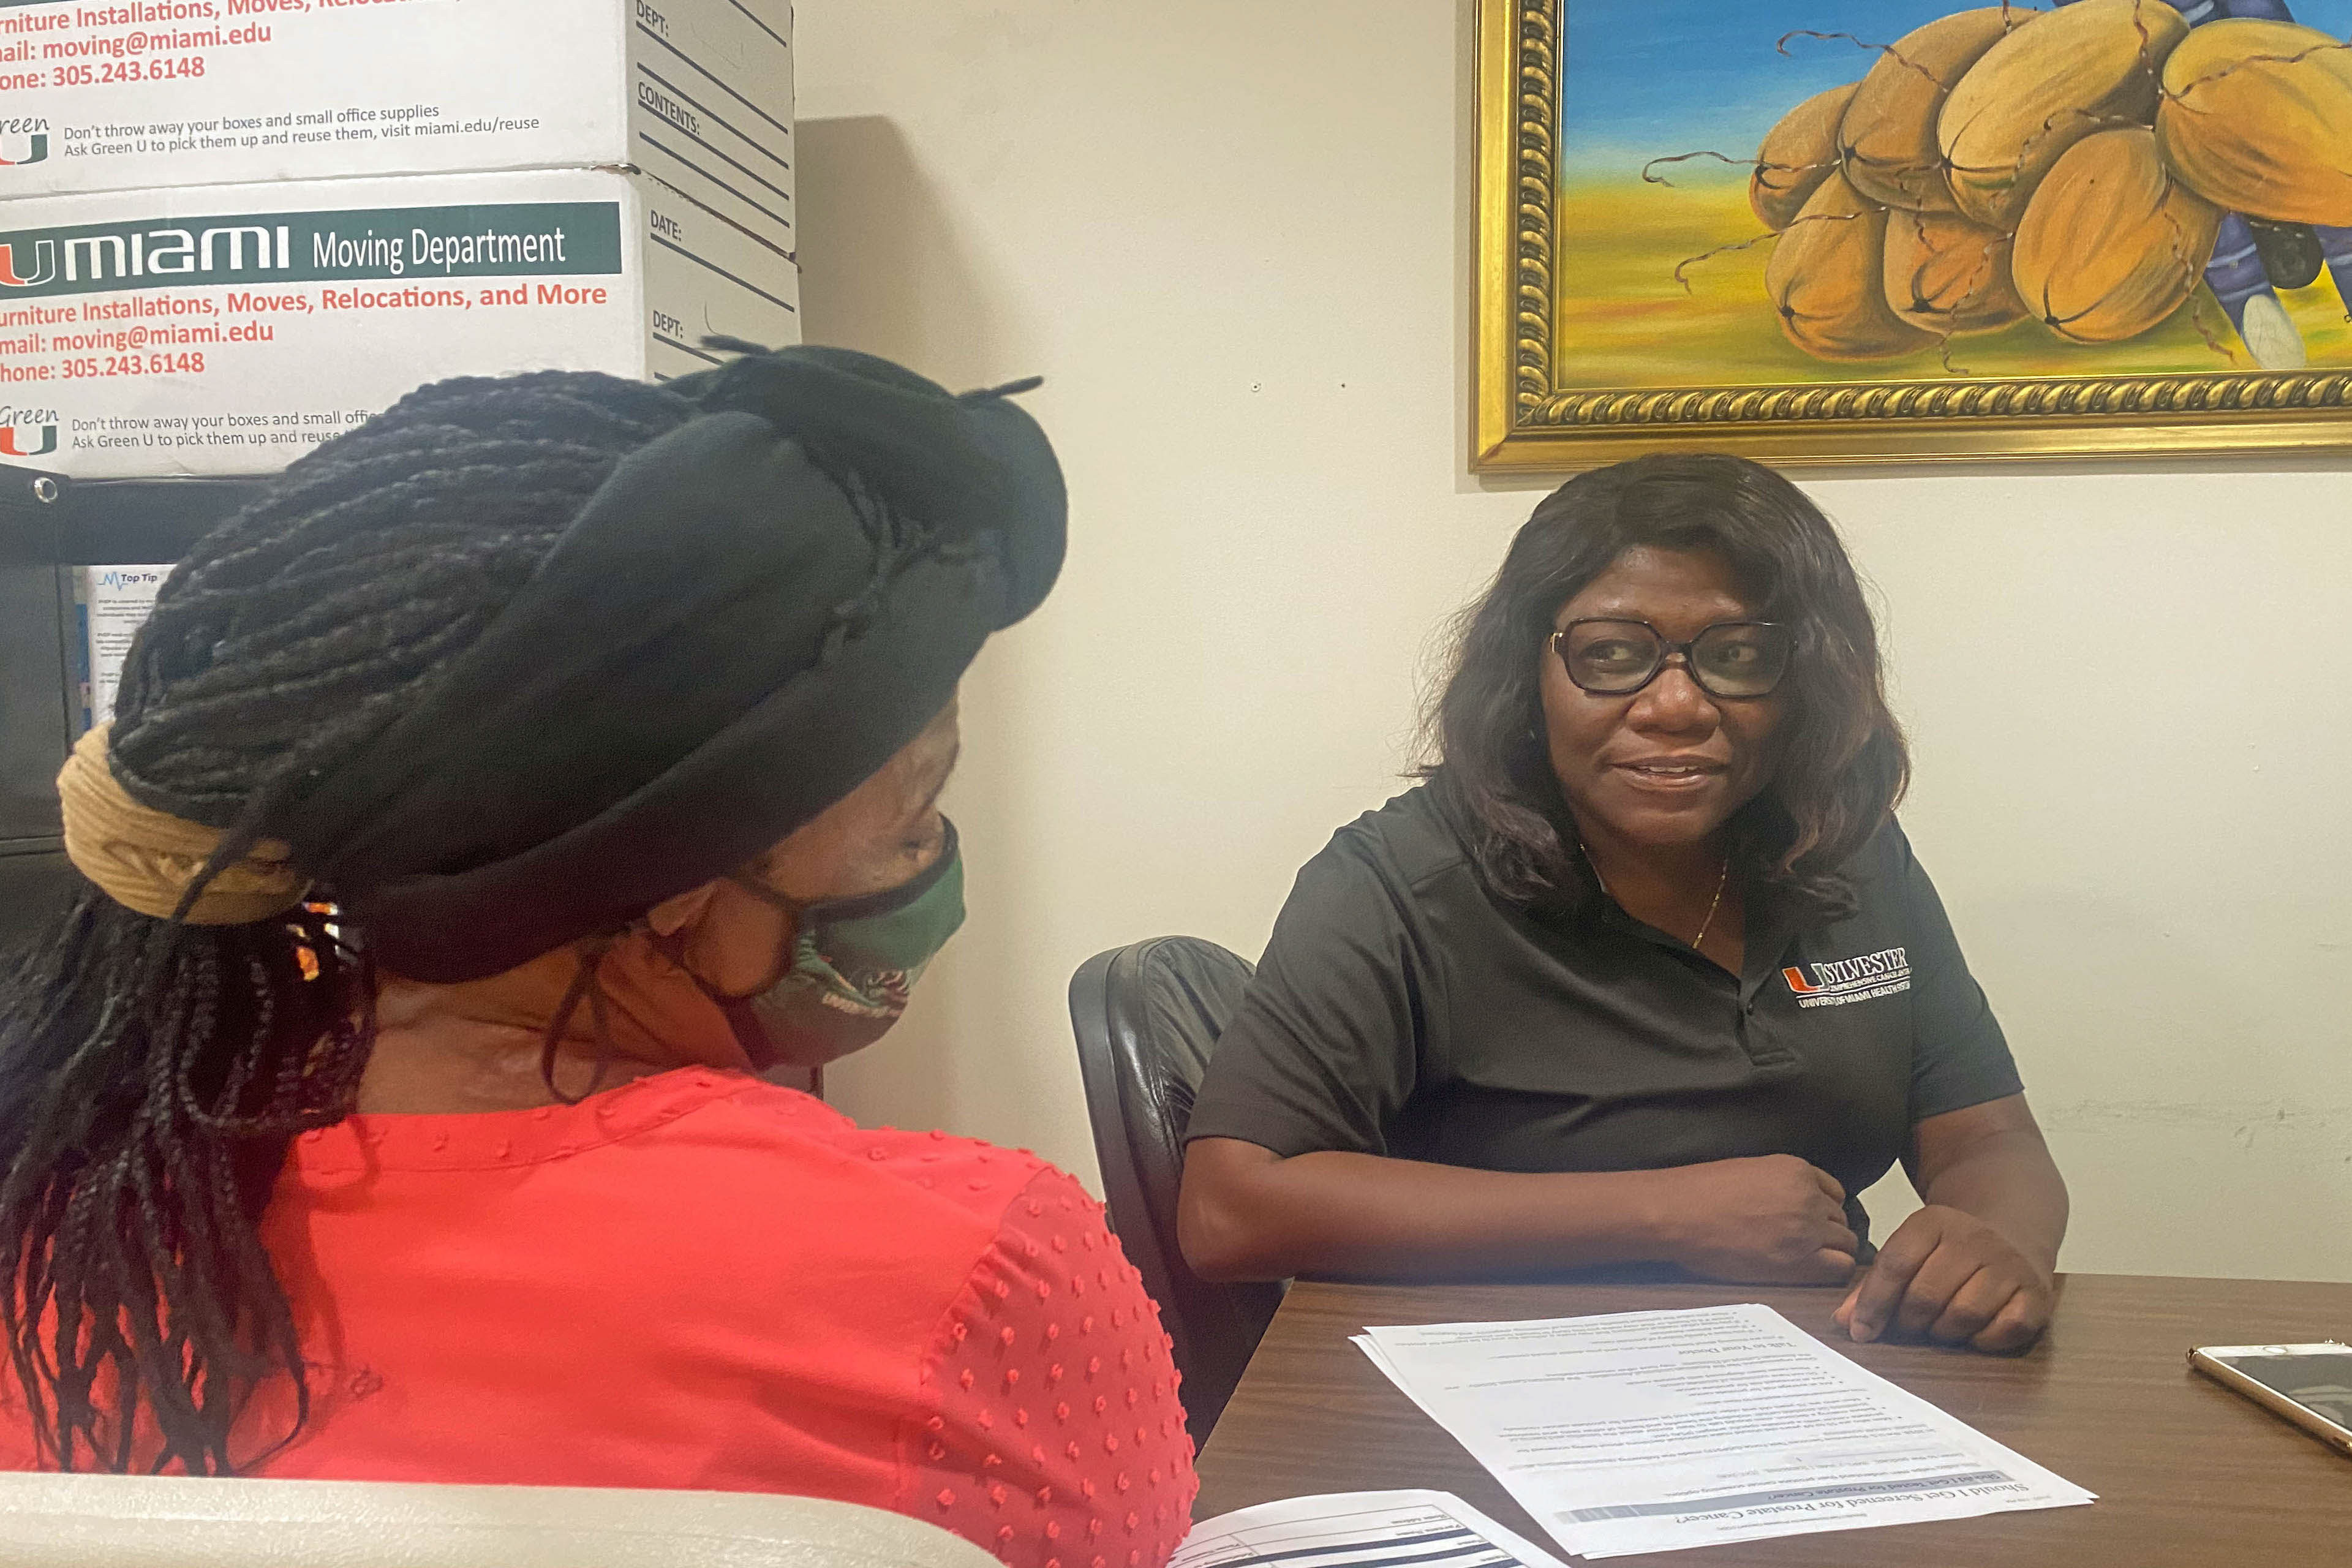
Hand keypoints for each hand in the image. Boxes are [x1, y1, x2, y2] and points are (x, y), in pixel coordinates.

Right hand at [1653, 1155, 1858, 1284]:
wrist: (1676, 1213)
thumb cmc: (1699, 1194)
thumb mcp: (1750, 1171)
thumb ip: (1782, 1185)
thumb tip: (1794, 1205)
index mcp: (1796, 1170)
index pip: (1835, 1193)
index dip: (1822, 1211)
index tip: (1807, 1222)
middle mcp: (1809, 1196)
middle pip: (1842, 1220)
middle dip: (1826, 1233)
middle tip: (1802, 1246)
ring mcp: (1807, 1229)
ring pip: (1846, 1244)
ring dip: (1829, 1253)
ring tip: (1801, 1261)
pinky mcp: (1799, 1259)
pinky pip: (1840, 1267)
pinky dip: (1831, 1271)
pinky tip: (1807, 1272)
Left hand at [1834, 1205, 2052, 1352]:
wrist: (2013, 1229)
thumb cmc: (1949, 1249)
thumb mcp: (1910, 1250)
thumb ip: (1875, 1284)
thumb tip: (1844, 1323)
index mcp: (1934, 1222)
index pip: (1895, 1266)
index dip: (1873, 1303)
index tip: (1860, 1332)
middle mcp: (1974, 1240)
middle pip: (1926, 1295)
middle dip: (1908, 1322)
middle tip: (1906, 1328)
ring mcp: (2009, 1266)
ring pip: (1963, 1315)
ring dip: (1943, 1332)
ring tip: (1938, 1327)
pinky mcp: (2037, 1294)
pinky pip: (2004, 1329)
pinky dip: (1984, 1340)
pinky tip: (1974, 1331)